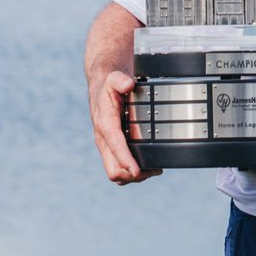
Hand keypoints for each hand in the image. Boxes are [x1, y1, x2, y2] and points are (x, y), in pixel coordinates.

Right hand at [89, 67, 161, 184]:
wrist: (101, 88)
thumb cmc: (110, 85)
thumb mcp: (114, 79)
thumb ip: (121, 81)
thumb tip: (129, 85)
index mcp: (105, 124)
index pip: (115, 146)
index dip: (126, 160)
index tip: (138, 171)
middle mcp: (104, 139)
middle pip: (113, 169)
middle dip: (132, 175)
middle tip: (153, 170)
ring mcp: (107, 146)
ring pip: (116, 172)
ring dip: (134, 177)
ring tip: (154, 170)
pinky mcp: (111, 148)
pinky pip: (118, 167)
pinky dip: (132, 171)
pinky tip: (148, 165)